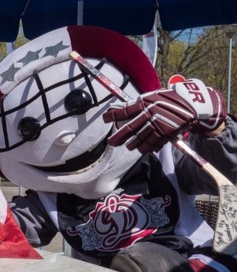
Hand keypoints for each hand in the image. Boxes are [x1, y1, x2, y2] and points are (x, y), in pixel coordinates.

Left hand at [103, 79, 225, 153]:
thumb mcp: (152, 97)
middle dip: (118, 138)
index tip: (104, 119)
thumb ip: (137, 104)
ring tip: (129, 146)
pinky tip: (142, 149)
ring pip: (139, 140)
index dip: (112, 115)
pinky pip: (151, 145)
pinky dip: (146, 148)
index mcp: (145, 103)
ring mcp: (157, 125)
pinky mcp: (164, 134)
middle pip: (129, 129)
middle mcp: (149, 115)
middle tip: (112, 143)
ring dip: (132, 145)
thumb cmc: (169, 100)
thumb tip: (119, 109)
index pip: (124, 111)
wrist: (191, 105)